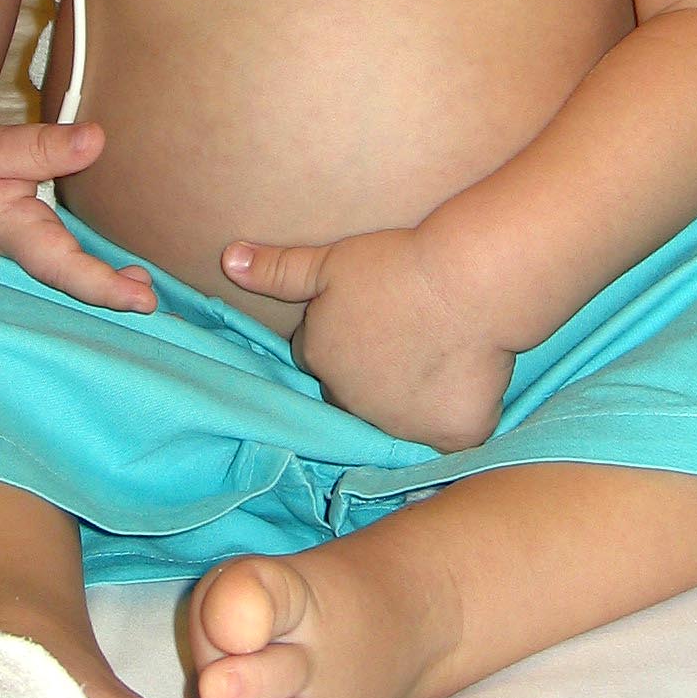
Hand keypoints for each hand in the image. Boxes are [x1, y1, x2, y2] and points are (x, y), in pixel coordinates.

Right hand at [0, 122, 154, 310]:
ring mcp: (18, 258)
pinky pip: (59, 269)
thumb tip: (97, 140)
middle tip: (157, 304)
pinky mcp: (19, 250)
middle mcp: (21, 255)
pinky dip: (88, 275)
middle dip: (114, 299)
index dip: (105, 287)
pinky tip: (119, 277)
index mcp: (14, 235)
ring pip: (66, 281)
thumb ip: (39, 146)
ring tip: (144, 290)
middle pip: (73, 286)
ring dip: (105, 289)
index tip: (143, 301)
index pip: (63, 267)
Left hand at [221, 226, 512, 451]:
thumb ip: (277, 269)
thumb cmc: (398, 265)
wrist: (466, 283)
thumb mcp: (331, 260)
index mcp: (320, 360)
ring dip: (413, 401)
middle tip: (410, 338)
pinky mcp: (447, 438)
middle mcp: (352, 404)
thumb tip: (228, 259)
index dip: (349, 339)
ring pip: (401, 420)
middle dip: (374, 377)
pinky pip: (449, 438)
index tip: (377, 318)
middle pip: (357, 396)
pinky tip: (468, 386)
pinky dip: (456, 419)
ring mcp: (399, 427)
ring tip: (441, 357)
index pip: (323, 360)